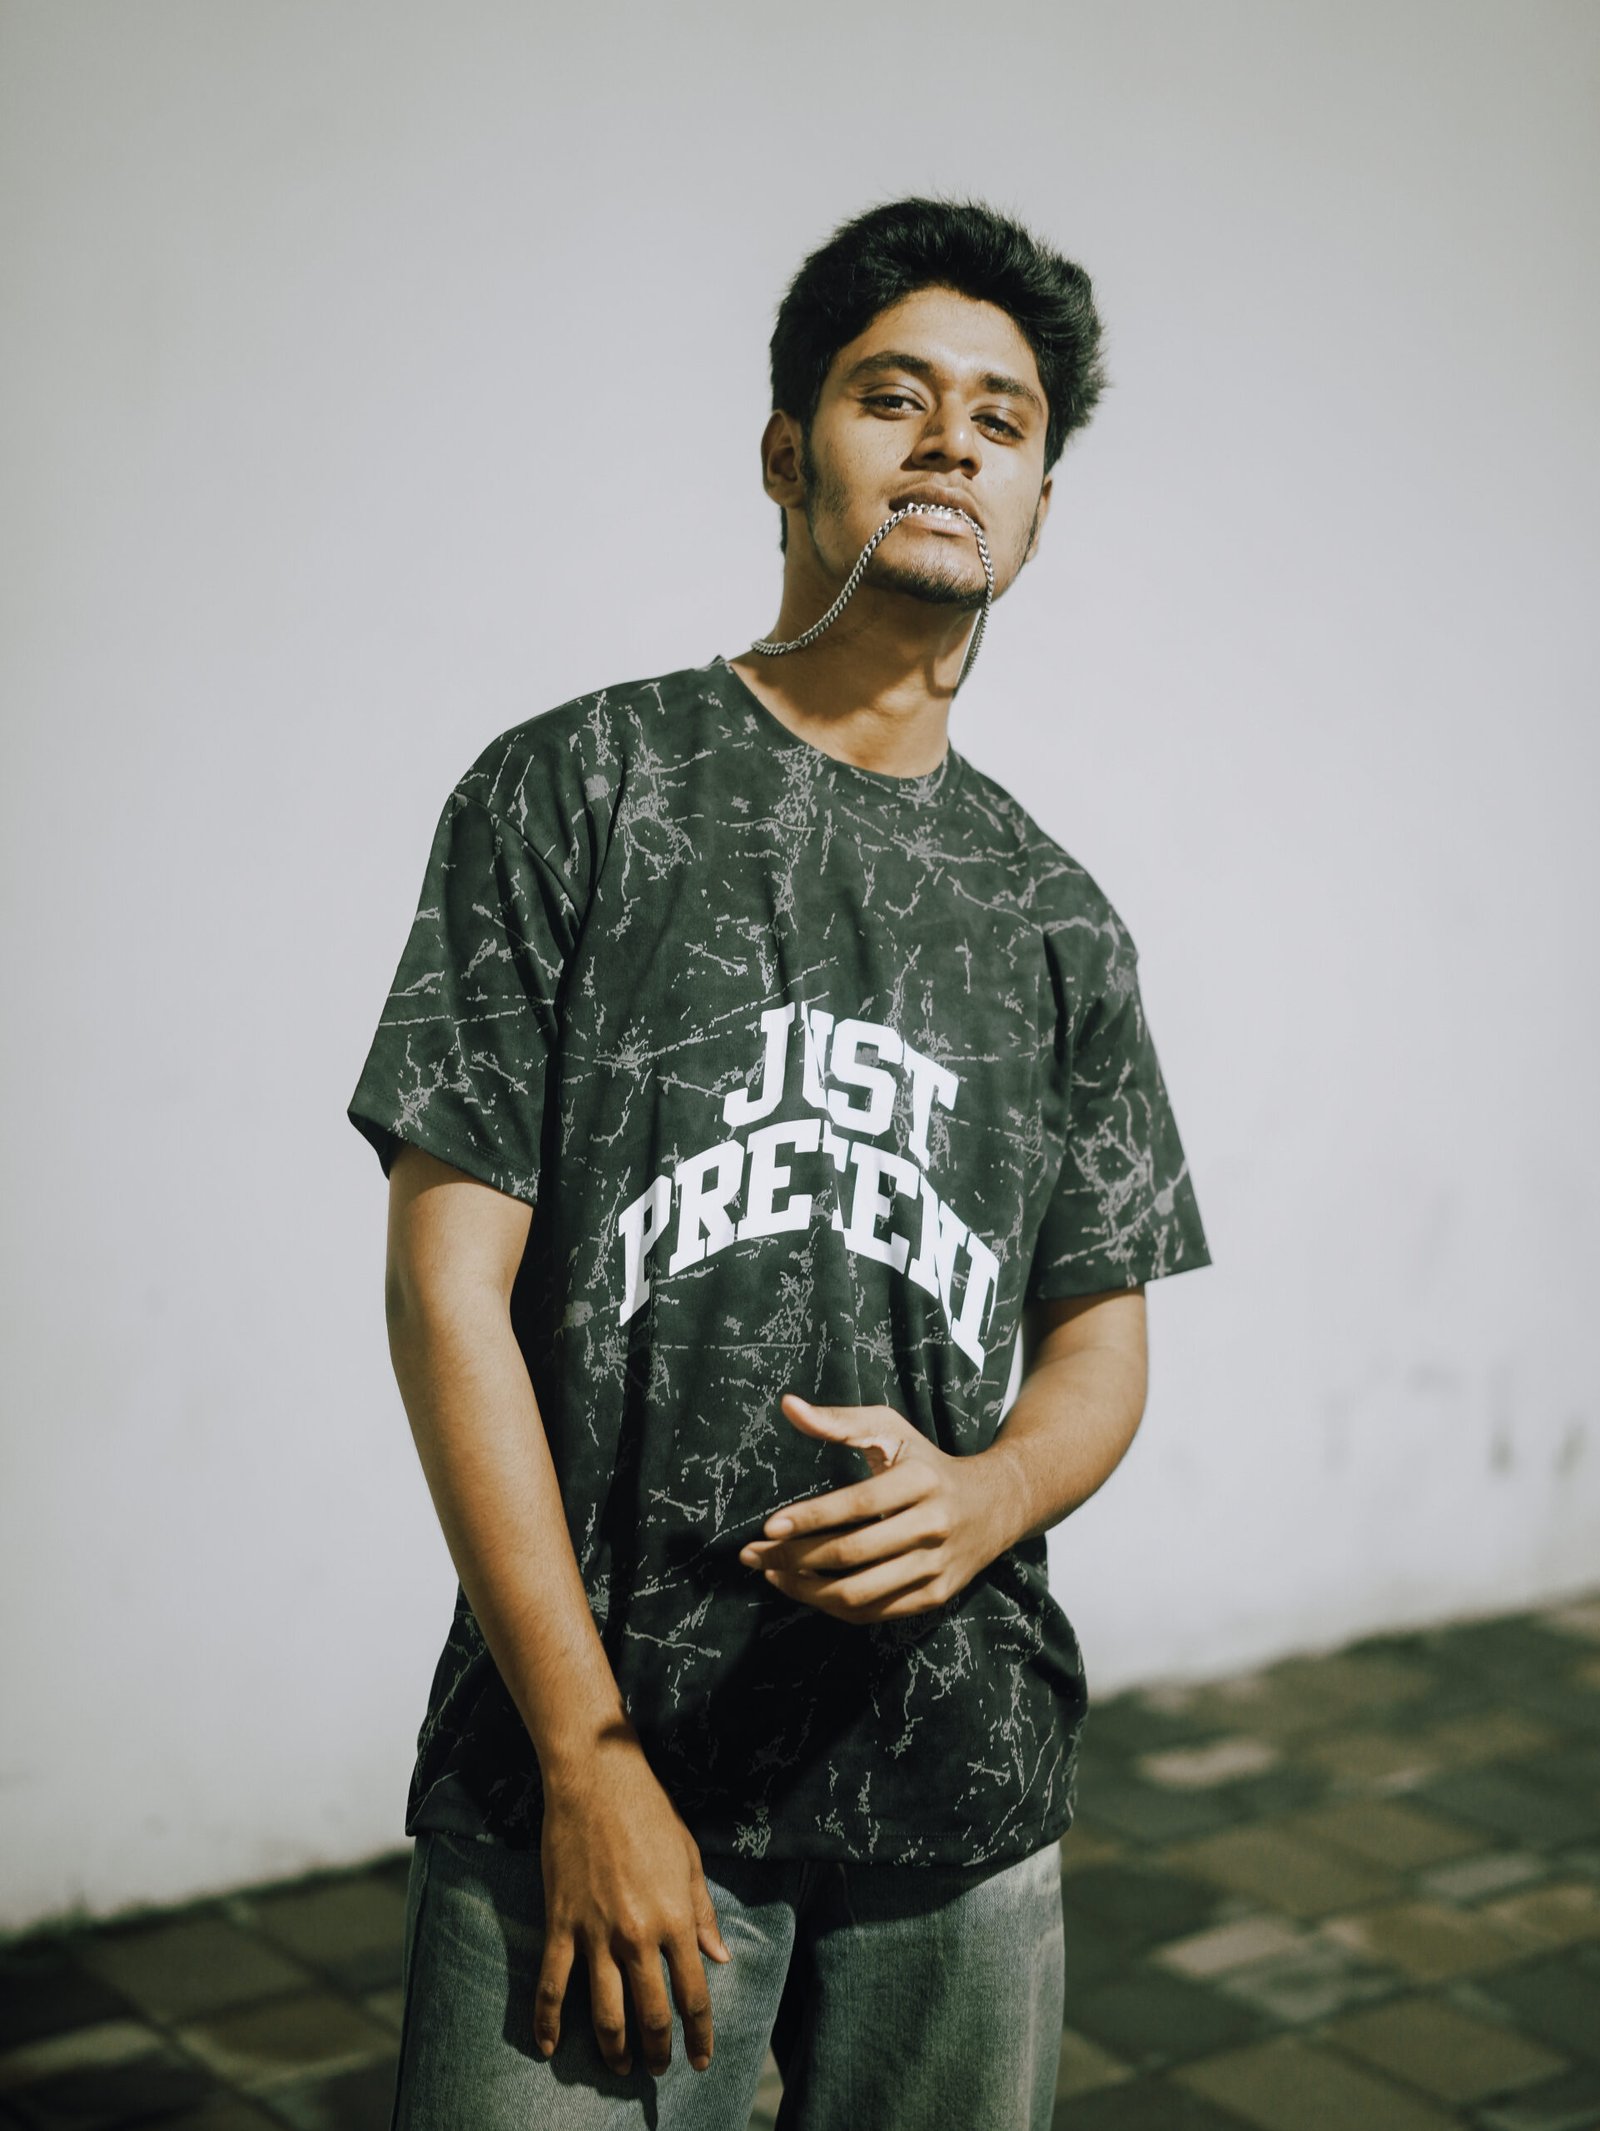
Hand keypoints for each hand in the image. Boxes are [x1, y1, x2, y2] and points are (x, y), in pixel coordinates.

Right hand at [535, 1729, 730, 2077]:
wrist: (597, 1780)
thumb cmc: (650, 1813)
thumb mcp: (689, 1859)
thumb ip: (703, 1913)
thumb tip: (719, 1958)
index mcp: (676, 1919)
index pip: (693, 1995)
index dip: (699, 2035)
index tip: (700, 2059)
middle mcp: (638, 1935)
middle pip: (650, 2013)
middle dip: (657, 2051)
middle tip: (658, 2069)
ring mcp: (596, 1933)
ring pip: (605, 2011)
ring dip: (614, 2048)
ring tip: (619, 2067)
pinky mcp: (560, 1923)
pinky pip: (552, 1984)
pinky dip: (548, 2022)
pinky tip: (549, 2048)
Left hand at [737, 1394, 1017, 1623]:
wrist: (996, 1504)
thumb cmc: (928, 1461)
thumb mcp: (891, 1430)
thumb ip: (839, 1420)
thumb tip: (788, 1405)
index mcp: (922, 1480)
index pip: (857, 1504)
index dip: (810, 1518)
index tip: (768, 1526)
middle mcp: (933, 1526)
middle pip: (851, 1554)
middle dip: (794, 1557)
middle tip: (753, 1554)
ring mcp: (936, 1567)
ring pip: (859, 1593)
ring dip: (806, 1590)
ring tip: (772, 1575)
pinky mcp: (936, 1595)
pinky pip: (875, 1612)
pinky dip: (833, 1607)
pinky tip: (806, 1590)